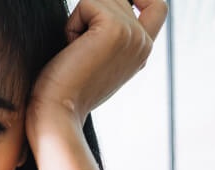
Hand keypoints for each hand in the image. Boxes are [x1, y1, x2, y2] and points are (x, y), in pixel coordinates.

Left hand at [28, 0, 167, 124]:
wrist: (58, 113)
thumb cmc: (65, 92)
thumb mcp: (97, 60)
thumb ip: (107, 36)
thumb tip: (97, 8)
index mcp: (142, 52)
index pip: (155, 6)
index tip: (105, 8)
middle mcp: (143, 42)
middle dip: (91, 14)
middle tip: (79, 50)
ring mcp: (133, 34)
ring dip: (79, 20)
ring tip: (76, 51)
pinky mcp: (115, 28)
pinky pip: (88, 2)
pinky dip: (72, 24)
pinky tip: (72, 49)